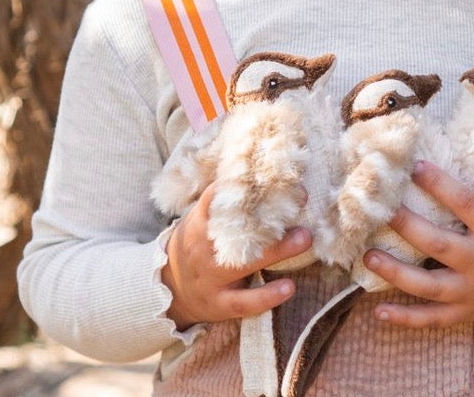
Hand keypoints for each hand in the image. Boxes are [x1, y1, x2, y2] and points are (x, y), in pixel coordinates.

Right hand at [161, 182, 311, 329]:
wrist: (168, 289)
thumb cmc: (196, 243)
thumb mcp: (201, 218)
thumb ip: (224, 200)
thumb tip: (258, 168)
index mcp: (199, 223)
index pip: (216, 198)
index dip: (241, 185)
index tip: (270, 174)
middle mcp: (203, 250)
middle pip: (237, 231)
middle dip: (270, 217)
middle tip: (301, 200)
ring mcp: (211, 278)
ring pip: (245, 264)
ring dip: (278, 252)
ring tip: (305, 239)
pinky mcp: (219, 304)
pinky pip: (244, 302)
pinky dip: (267, 296)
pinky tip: (290, 287)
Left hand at [362, 160, 473, 341]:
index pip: (467, 204)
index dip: (440, 184)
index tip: (415, 166)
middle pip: (439, 245)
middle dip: (407, 227)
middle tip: (381, 210)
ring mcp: (473, 292)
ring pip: (428, 286)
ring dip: (396, 272)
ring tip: (368, 256)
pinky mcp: (468, 313)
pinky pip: (434, 319)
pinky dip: (406, 319)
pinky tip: (379, 311)